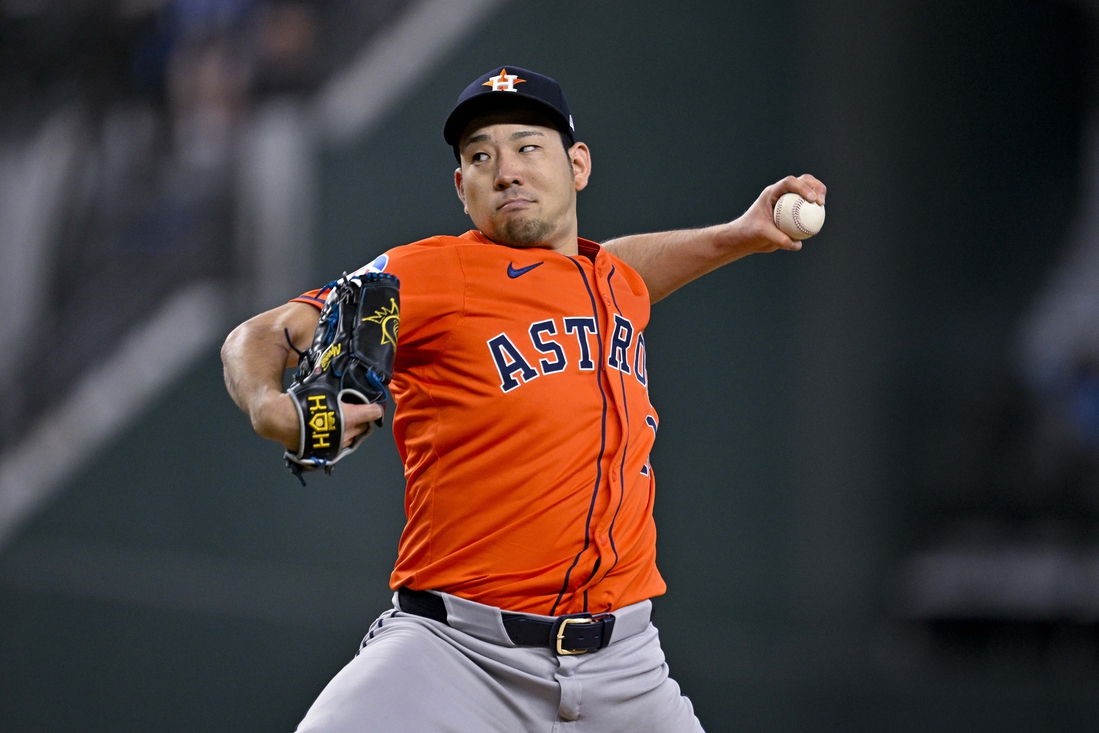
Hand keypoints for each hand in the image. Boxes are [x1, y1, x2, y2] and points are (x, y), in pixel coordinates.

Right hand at [252, 391, 383, 450]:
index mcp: (350, 417)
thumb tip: (345, 373)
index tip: (373, 404)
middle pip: (365, 425)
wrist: (281, 421)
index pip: (374, 413)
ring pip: (354, 436)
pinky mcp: (328, 452)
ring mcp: (338, 445)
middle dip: (363, 418)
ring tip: (343, 418)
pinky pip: (341, 444)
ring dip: (352, 428)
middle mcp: (348, 434)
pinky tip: (333, 429)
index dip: (375, 407)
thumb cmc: (303, 402)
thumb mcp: (323, 389)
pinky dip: (341, 437)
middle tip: (356, 408)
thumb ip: (338, 387)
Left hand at [725, 174, 826, 254]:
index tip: (812, 199)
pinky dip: (815, 213)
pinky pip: (807, 210)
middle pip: (803, 181)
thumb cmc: (749, 233)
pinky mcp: (794, 212)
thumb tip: (796, 244)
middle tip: (820, 202)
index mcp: (772, 193)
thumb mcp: (762, 234)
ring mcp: (789, 202)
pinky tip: (819, 221)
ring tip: (822, 207)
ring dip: (819, 195)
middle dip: (816, 186)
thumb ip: (778, 238)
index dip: (803, 187)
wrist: (745, 238)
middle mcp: (782, 194)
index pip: (789, 182)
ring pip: (808, 192)